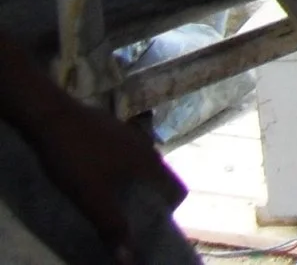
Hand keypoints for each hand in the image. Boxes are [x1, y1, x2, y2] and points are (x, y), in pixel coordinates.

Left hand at [26, 90, 182, 258]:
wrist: (51, 115)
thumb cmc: (76, 158)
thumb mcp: (92, 197)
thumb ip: (112, 226)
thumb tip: (130, 259)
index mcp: (149, 163)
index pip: (176, 190)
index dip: (167, 211)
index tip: (146, 226)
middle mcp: (147, 147)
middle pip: (159, 179)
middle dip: (147, 200)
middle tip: (125, 215)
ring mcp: (130, 134)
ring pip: (141, 165)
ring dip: (132, 184)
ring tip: (108, 197)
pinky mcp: (113, 128)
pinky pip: (126, 154)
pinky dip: (119, 168)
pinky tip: (94, 173)